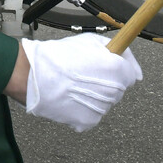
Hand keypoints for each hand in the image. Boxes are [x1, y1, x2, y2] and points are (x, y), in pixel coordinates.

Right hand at [18, 34, 141, 131]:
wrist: (30, 76)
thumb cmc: (55, 58)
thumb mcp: (87, 40)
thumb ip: (114, 47)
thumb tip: (127, 58)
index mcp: (115, 70)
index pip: (132, 73)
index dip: (120, 67)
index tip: (111, 65)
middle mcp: (112, 92)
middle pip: (118, 88)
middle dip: (105, 80)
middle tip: (83, 72)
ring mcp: (101, 109)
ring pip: (104, 101)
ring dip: (93, 94)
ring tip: (73, 84)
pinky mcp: (87, 122)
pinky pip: (91, 113)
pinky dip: (82, 107)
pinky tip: (69, 96)